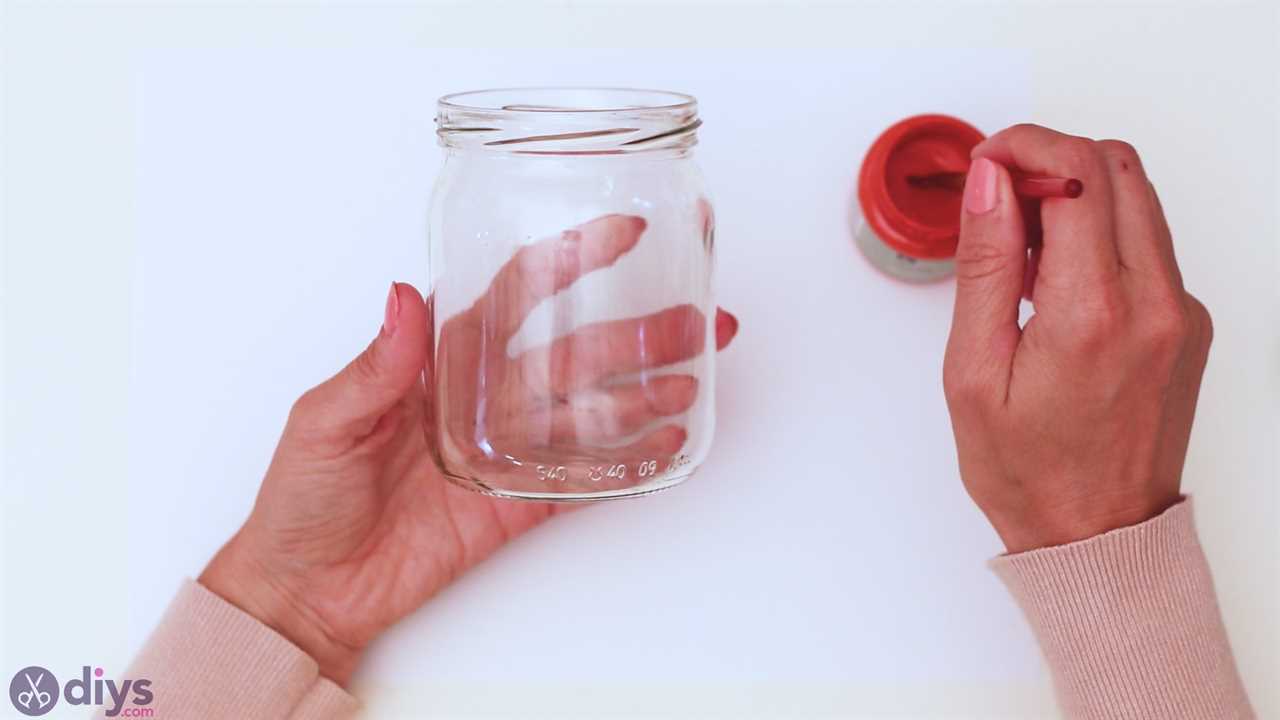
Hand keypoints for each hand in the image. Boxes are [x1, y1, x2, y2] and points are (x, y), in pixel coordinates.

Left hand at [200, 215, 737, 682]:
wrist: (308, 588)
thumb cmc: (302, 498)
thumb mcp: (323, 421)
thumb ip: (374, 367)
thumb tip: (404, 298)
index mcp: (439, 361)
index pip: (516, 293)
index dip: (569, 260)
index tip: (620, 235)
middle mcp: (485, 397)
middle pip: (575, 352)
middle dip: (636, 332)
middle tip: (693, 320)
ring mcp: (508, 450)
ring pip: (591, 410)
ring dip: (644, 393)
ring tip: (693, 380)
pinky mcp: (518, 504)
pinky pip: (584, 479)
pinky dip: (628, 463)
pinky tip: (667, 445)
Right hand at [943, 124, 1212, 552]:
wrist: (1097, 537)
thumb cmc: (1028, 473)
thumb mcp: (973, 373)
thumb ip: (984, 267)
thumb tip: (990, 184)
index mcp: (1092, 313)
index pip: (1075, 171)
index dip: (1022, 147)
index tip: (986, 164)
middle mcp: (1155, 303)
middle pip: (1117, 166)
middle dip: (1050, 157)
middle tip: (998, 197)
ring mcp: (1182, 312)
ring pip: (1139, 197)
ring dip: (1077, 192)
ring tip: (1021, 246)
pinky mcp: (1191, 322)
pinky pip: (1150, 243)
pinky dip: (1101, 234)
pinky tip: (1056, 283)